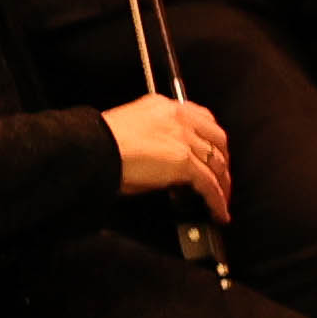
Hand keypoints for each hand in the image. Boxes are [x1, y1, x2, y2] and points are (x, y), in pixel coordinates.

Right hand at [108, 95, 233, 213]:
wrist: (93, 147)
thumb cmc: (100, 141)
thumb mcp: (132, 130)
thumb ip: (156, 139)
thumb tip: (167, 165)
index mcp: (164, 106)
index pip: (201, 117)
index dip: (212, 137)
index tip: (213, 149)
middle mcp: (179, 118)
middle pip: (218, 139)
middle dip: (223, 161)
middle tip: (222, 177)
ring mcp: (184, 139)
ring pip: (217, 163)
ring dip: (222, 183)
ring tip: (222, 199)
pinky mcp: (184, 161)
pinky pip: (209, 184)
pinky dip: (217, 199)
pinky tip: (218, 211)